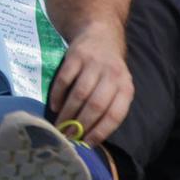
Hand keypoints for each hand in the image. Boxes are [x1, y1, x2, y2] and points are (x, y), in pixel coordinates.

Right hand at [47, 22, 134, 145]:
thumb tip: (90, 136)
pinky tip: (54, 106)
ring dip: (68, 112)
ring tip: (59, 125)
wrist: (100, 35)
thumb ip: (109, 106)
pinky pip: (64, 79)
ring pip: (80, 94)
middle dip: (80, 124)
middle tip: (68, 136)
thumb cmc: (108, 70)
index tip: (87, 143)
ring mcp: (93, 64)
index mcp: (126, 87)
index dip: (100, 131)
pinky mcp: (76, 56)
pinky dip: (57, 95)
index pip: (115, 114)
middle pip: (96, 105)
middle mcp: (112, 75)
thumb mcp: (118, 86)